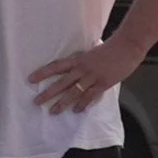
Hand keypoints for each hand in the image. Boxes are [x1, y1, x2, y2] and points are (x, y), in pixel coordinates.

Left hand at [29, 36, 145, 113]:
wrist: (127, 46)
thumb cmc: (110, 48)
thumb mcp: (91, 53)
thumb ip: (82, 62)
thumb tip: (74, 70)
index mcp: (78, 59)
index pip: (56, 66)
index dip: (42, 73)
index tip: (30, 79)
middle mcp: (82, 68)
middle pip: (61, 83)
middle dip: (48, 93)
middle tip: (36, 102)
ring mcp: (92, 76)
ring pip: (73, 92)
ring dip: (62, 103)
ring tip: (53, 112)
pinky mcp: (103, 83)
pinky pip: (90, 96)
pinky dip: (82, 104)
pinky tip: (76, 110)